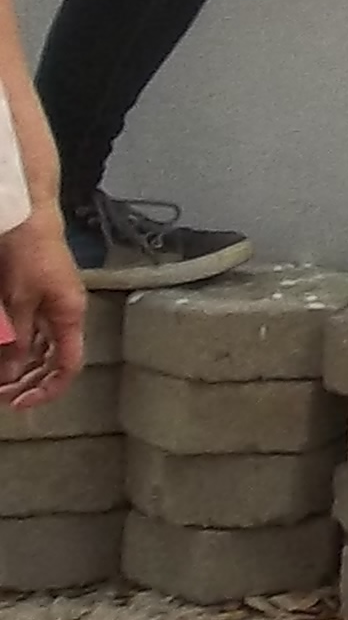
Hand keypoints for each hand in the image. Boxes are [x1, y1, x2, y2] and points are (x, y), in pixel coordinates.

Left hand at [0, 208, 84, 408]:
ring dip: (19, 367)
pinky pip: (30, 332)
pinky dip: (16, 347)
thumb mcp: (18, 300)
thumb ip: (17, 338)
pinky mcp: (36, 298)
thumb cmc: (29, 255)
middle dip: (27, 382)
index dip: (47, 389)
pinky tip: (1, 351)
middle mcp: (64, 316)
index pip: (68, 366)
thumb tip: (11, 375)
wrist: (28, 216)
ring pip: (39, 349)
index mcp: (69, 317)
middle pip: (53, 362)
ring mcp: (50, 306)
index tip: (18, 403)